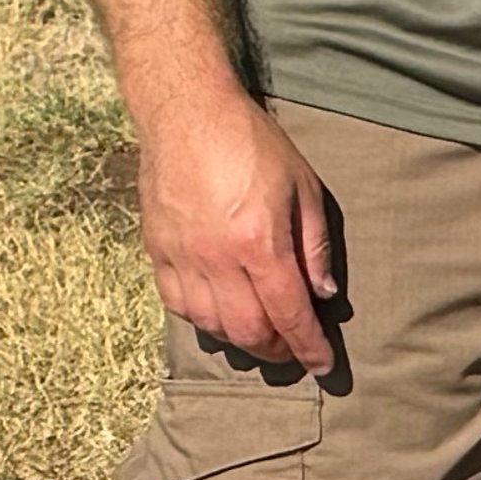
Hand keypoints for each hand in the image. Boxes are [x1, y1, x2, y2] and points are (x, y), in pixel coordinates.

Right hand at [142, 80, 344, 375]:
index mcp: (259, 243)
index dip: (309, 347)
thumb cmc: (252, 143)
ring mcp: (181, 257)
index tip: (323, 366)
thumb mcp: (302, 187)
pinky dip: (202, 320)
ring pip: (210, 325)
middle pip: (248, 331)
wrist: (187, 112)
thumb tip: (324, 295)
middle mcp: (217, 258)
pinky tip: (220, 315)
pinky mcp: (156, 250)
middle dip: (276, 350)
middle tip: (293, 351)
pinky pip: (177, 304)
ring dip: (240, 340)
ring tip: (261, 336)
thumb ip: (314, 246)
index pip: (289, 315)